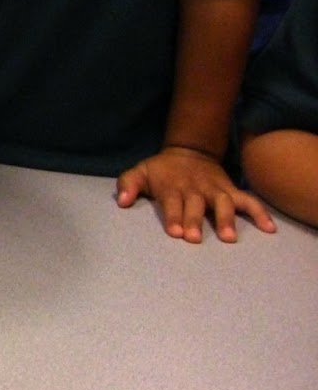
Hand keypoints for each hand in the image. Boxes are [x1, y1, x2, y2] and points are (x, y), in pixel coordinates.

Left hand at [114, 146, 277, 242]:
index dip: (173, 216)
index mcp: (172, 186)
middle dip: (195, 221)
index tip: (174, 232)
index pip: (172, 202)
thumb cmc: (161, 170)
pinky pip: (249, 200)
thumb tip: (120, 202)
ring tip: (229, 238)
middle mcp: (195, 189)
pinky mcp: (231, 191)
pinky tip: (269, 229)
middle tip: (194, 238)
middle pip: (196, 205)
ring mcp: (215, 190)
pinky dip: (260, 212)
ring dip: (226, 219)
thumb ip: (128, 185)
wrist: (189, 151)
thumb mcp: (140, 172)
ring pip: (223, 203)